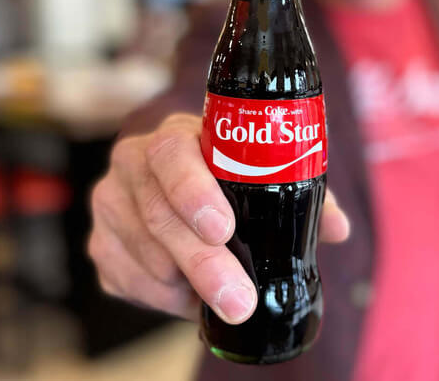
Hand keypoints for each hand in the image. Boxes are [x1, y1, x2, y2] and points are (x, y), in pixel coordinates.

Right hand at [88, 113, 349, 323]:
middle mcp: (131, 165)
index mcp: (174, 137)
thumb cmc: (227, 178)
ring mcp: (110, 207)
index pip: (171, 154)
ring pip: (144, 256)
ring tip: (228, 299)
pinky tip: (191, 297)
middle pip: (159, 215)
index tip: (223, 229)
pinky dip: (165, 298)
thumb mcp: (263, 174)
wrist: (175, 189)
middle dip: (203, 264)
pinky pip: (127, 282)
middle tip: (241, 300)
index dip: (193, 191)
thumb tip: (338, 229)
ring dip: (186, 286)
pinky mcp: (100, 247)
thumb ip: (303, 196)